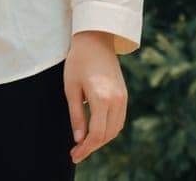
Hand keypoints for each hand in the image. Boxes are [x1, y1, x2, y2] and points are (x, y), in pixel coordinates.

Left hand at [64, 30, 127, 163]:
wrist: (95, 40)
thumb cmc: (78, 62)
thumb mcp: (71, 89)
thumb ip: (76, 116)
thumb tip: (78, 139)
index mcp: (102, 98)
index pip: (96, 133)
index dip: (85, 148)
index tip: (74, 155)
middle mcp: (117, 100)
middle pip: (107, 134)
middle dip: (92, 147)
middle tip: (76, 153)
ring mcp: (124, 98)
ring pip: (115, 129)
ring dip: (101, 140)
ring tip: (84, 145)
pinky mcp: (125, 95)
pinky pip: (119, 120)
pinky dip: (109, 130)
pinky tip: (96, 132)